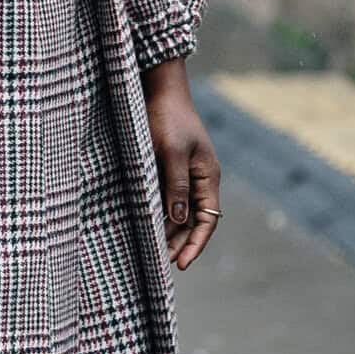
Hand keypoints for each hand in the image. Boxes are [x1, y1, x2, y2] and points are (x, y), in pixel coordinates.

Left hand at [143, 60, 220, 269]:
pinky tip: (146, 225)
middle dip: (181, 243)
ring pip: (180, 213)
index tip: (181, 264)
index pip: (209, 220)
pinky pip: (167, 199)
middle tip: (161, 264)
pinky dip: (159, 215)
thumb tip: (179, 219)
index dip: (197, 244)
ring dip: (169, 232)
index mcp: (208, 176)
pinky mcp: (168, 169)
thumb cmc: (167, 117)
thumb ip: (176, 185)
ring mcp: (184, 174)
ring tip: (153, 251)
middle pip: (195, 221)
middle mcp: (200, 179)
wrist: (158, 89)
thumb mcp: (171, 152)